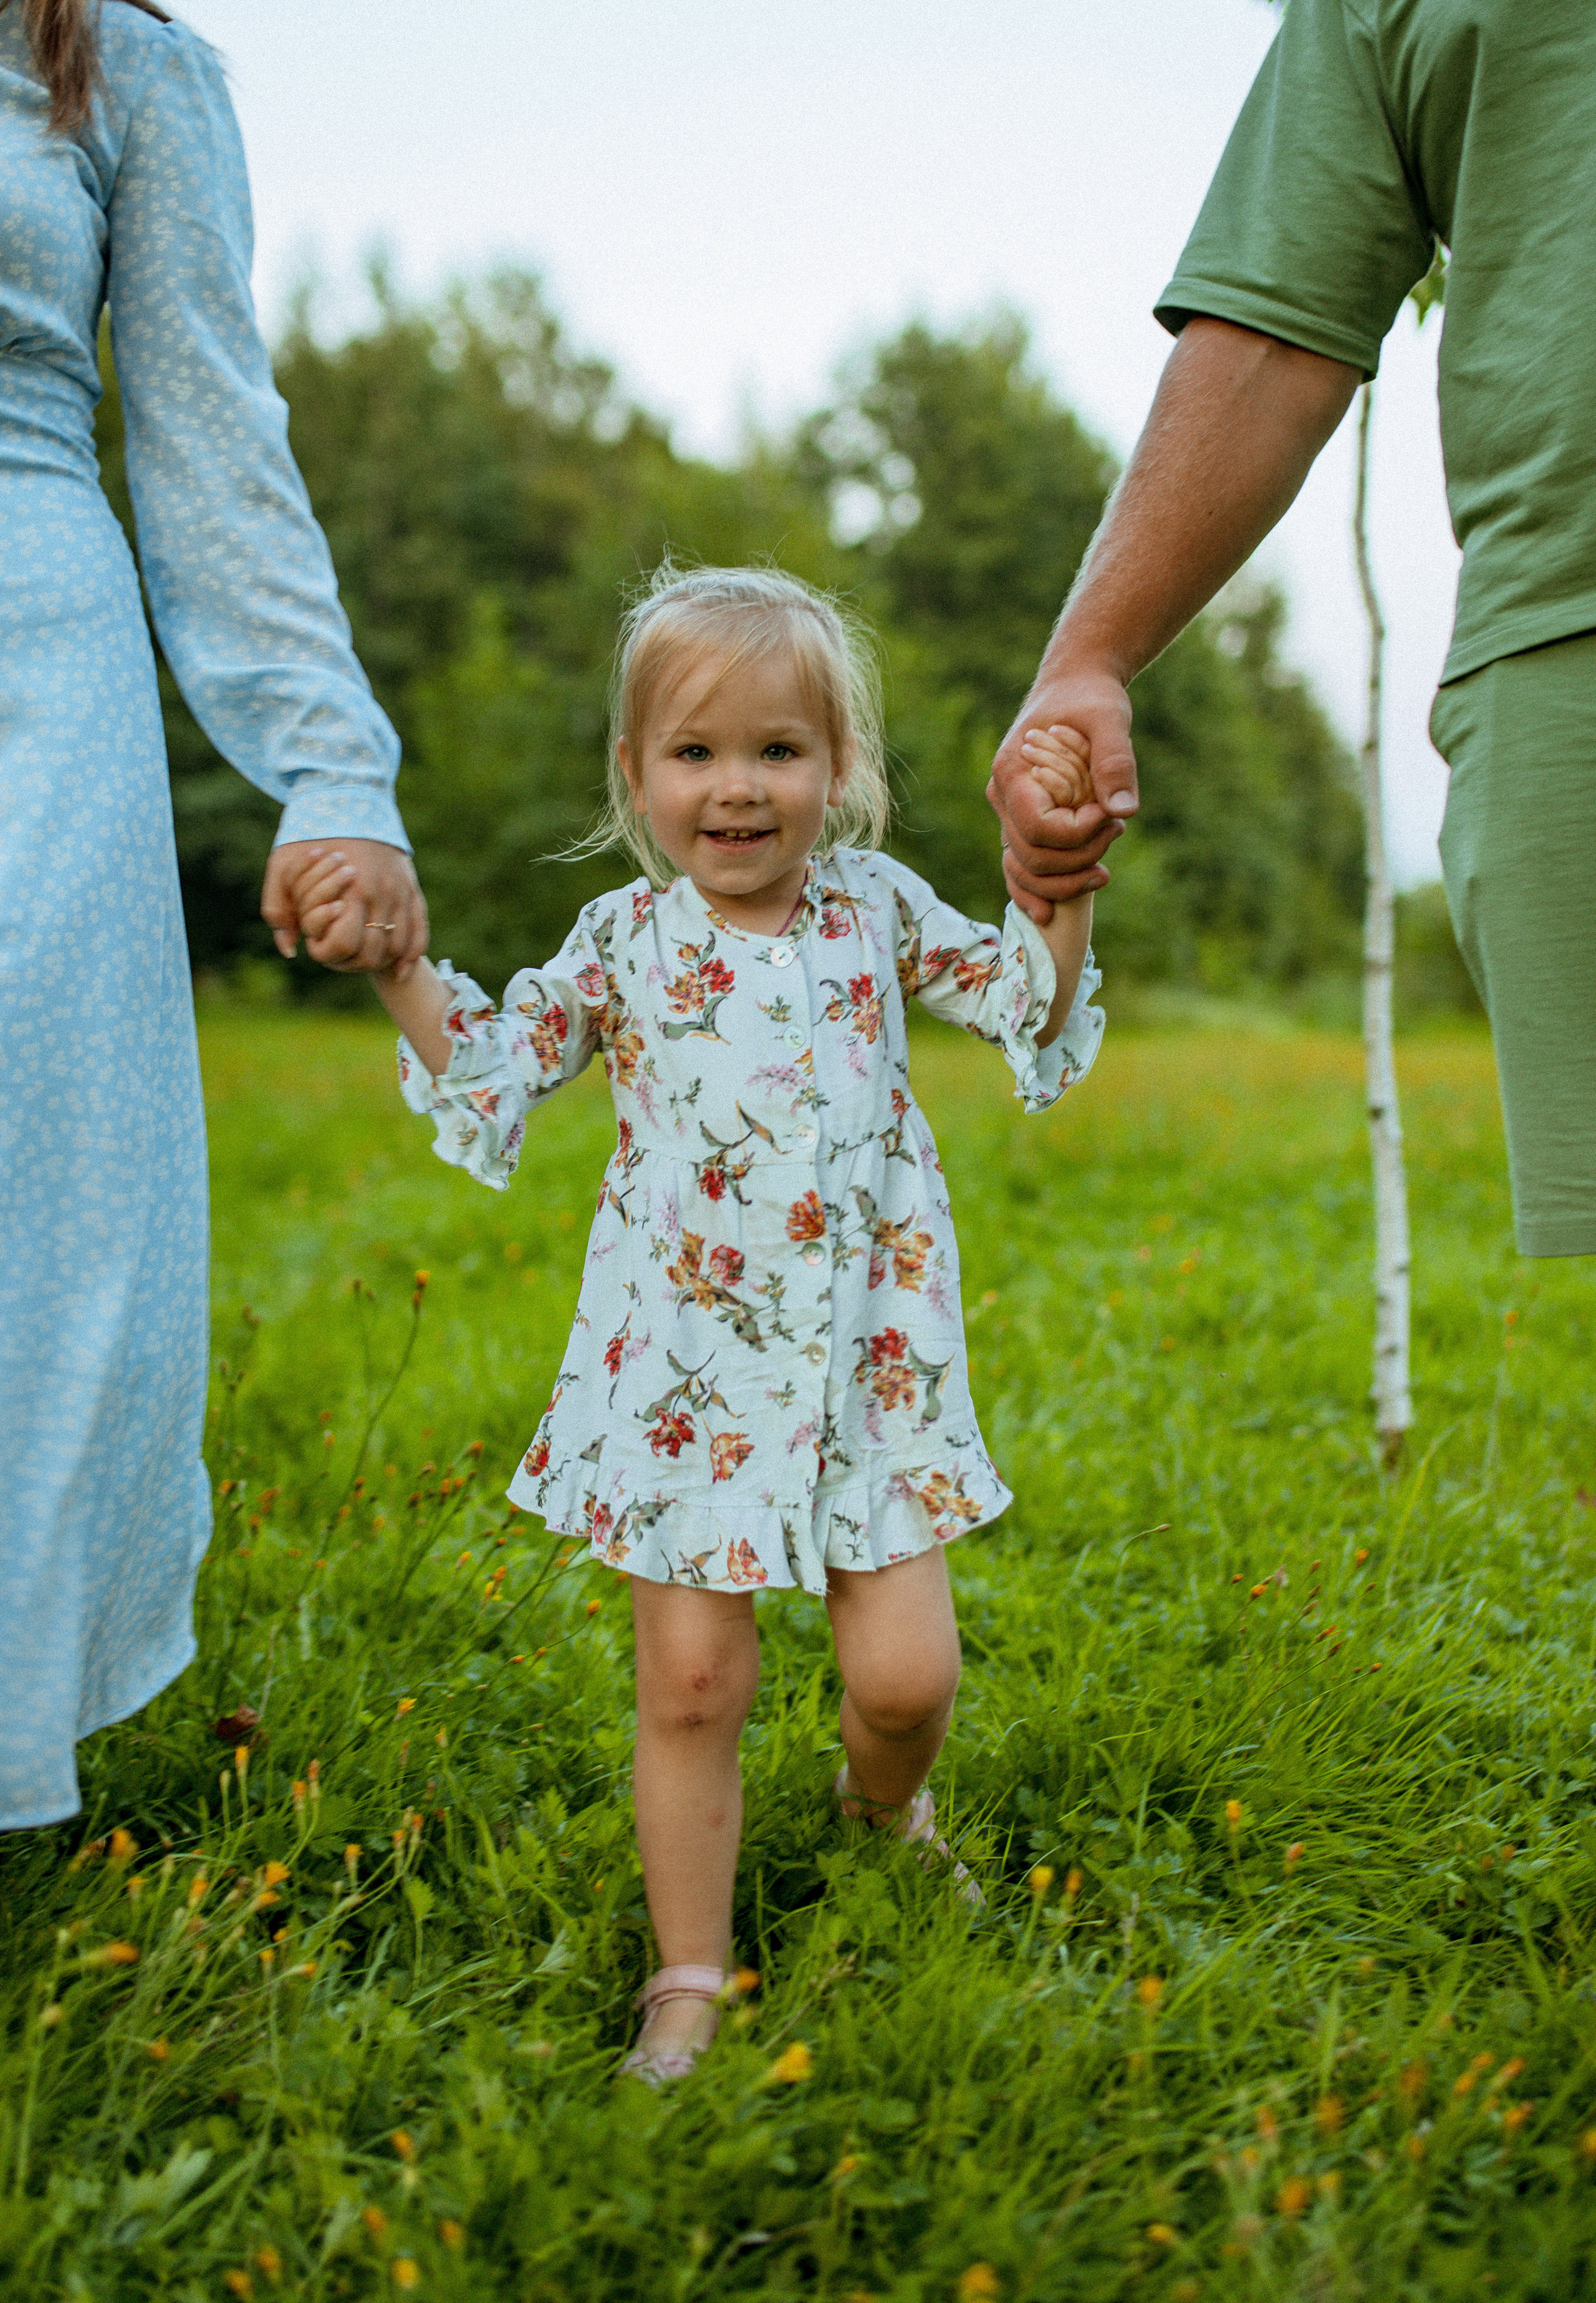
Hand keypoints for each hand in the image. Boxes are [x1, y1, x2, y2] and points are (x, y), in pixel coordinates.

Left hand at [261, 839, 428, 979]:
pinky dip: (412, 955)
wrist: (346, 796)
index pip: (345, 946)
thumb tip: (291, 949)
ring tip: (361, 959)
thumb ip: (279, 910)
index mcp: (349, 890)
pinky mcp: (412, 888)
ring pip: (398, 947)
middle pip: (373, 954)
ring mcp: (400, 892)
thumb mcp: (280, 868)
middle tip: (337, 954)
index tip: (316, 945)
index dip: (327, 955)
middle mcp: (381, 894)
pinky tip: (401, 968)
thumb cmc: (309, 834)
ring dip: (380, 962)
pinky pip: (420, 931)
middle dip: (352, 963)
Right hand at [987, 668, 1138, 922]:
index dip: (1078, 834)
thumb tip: (1124, 811)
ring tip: (1105, 869)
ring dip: (1065, 880)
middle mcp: (1003, 797)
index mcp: (1014, 771)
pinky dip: (1033, 893)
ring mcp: (1010, 815)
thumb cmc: (1090, 699)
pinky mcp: (1024, 825)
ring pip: (1024, 870)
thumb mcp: (1110, 718)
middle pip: (1032, 856)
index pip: (1038, 828)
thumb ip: (1115, 761)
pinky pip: (1019, 868)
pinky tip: (1052, 914)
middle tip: (1116, 831)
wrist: (1075, 688)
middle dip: (1079, 857)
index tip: (1108, 813)